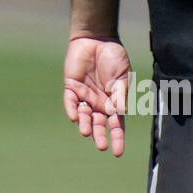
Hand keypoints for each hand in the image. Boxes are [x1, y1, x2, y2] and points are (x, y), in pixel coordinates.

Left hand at [64, 36, 130, 156]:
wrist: (98, 39)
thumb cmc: (114, 57)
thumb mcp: (122, 77)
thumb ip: (120, 94)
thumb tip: (120, 113)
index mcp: (114, 103)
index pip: (116, 125)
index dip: (117, 139)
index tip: (118, 153)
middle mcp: (99, 103)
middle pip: (99, 124)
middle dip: (100, 135)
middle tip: (100, 146)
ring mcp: (85, 95)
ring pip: (83, 116)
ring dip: (85, 124)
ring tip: (86, 132)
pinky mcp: (71, 86)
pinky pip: (70, 101)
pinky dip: (71, 109)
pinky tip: (74, 116)